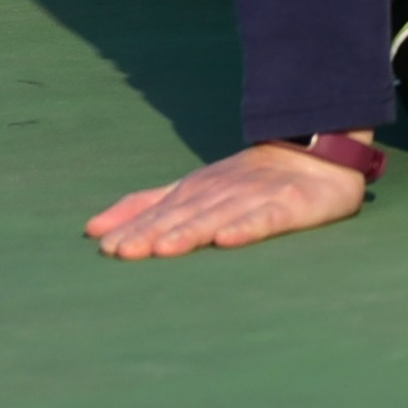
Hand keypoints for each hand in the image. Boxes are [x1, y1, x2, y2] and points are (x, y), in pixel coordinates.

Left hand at [83, 139, 368, 259]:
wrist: (315, 155)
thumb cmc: (246, 181)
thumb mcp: (191, 190)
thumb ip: (146, 207)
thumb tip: (92, 229)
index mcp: (196, 189)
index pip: (162, 211)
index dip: (136, 228)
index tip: (108, 248)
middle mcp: (221, 191)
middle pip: (184, 214)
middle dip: (154, 232)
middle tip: (125, 251)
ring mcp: (255, 197)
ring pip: (219, 216)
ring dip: (191, 231)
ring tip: (165, 249)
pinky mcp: (289, 205)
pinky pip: (266, 217)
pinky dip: (247, 227)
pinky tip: (228, 240)